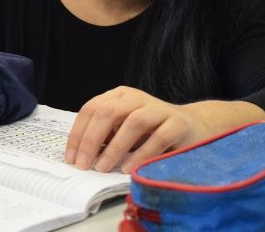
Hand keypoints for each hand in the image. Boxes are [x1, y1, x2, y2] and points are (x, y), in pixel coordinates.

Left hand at [64, 86, 204, 173]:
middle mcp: (136, 98)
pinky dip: (141, 154)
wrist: (193, 126)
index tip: (71, 158)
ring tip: (102, 168)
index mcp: (119, 96)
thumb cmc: (151, 131)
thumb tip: (80, 156)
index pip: (91, 109)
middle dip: (91, 140)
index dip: (78, 134)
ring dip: (115, 148)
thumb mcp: (123, 129)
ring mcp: (158, 108)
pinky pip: (158, 138)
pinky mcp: (177, 123)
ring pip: (133, 122)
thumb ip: (104, 137)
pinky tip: (129, 168)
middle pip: (108, 112)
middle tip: (83, 165)